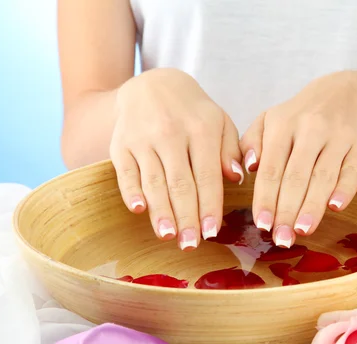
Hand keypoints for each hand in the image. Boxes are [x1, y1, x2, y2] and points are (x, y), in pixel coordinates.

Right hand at [111, 68, 243, 249]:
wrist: (153, 85)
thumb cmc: (193, 113)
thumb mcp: (219, 122)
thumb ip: (230, 150)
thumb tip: (235, 177)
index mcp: (201, 129)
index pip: (207, 175)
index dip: (209, 206)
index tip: (212, 232)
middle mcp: (171, 133)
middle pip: (180, 183)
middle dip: (186, 217)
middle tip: (191, 245)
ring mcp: (143, 139)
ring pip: (154, 181)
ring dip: (161, 211)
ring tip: (169, 236)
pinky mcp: (121, 145)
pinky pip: (126, 172)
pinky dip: (131, 191)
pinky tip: (138, 210)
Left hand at [240, 71, 356, 246]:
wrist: (348, 91)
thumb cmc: (301, 115)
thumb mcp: (271, 119)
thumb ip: (252, 142)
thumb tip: (248, 168)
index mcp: (283, 124)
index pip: (272, 168)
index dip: (266, 198)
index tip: (262, 224)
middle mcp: (310, 128)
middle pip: (296, 176)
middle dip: (287, 210)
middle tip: (281, 238)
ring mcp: (338, 136)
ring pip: (323, 175)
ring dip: (312, 206)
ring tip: (302, 230)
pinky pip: (353, 170)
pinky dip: (345, 189)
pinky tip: (335, 207)